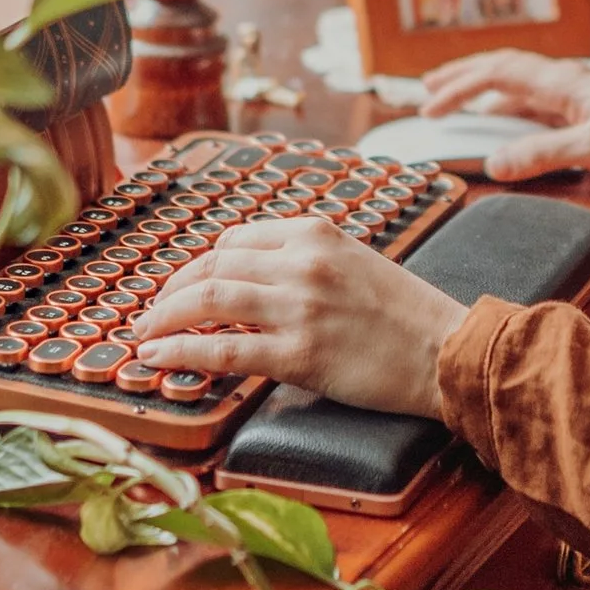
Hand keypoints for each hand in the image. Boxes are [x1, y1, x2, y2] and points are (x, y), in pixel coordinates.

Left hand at [132, 224, 459, 417]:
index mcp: (315, 232)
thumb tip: (250, 278)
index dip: (197, 265)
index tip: (180, 285)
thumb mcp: (354, 261)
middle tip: (151, 313)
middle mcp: (302, 262)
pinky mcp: (299, 354)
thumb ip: (305, 260)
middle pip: (213, 266)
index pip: (235, 240)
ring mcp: (299, 307)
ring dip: (163, 318)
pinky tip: (156, 358)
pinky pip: (222, 349)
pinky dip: (180, 352)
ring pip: (207, 300)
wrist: (446, 351)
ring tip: (143, 335)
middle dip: (170, 290)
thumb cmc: (405, 313)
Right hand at [411, 48, 589, 186]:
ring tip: (456, 103)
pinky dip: (512, 111)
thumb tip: (493, 163)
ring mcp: (578, 97)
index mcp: (564, 82)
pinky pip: (538, 106)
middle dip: (462, 79)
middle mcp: (567, 83)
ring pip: (519, 88)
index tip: (429, 105)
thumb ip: (543, 155)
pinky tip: (507, 123)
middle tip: (427, 91)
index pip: (498, 73)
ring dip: (485, 93)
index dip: (459, 86)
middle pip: (503, 71)